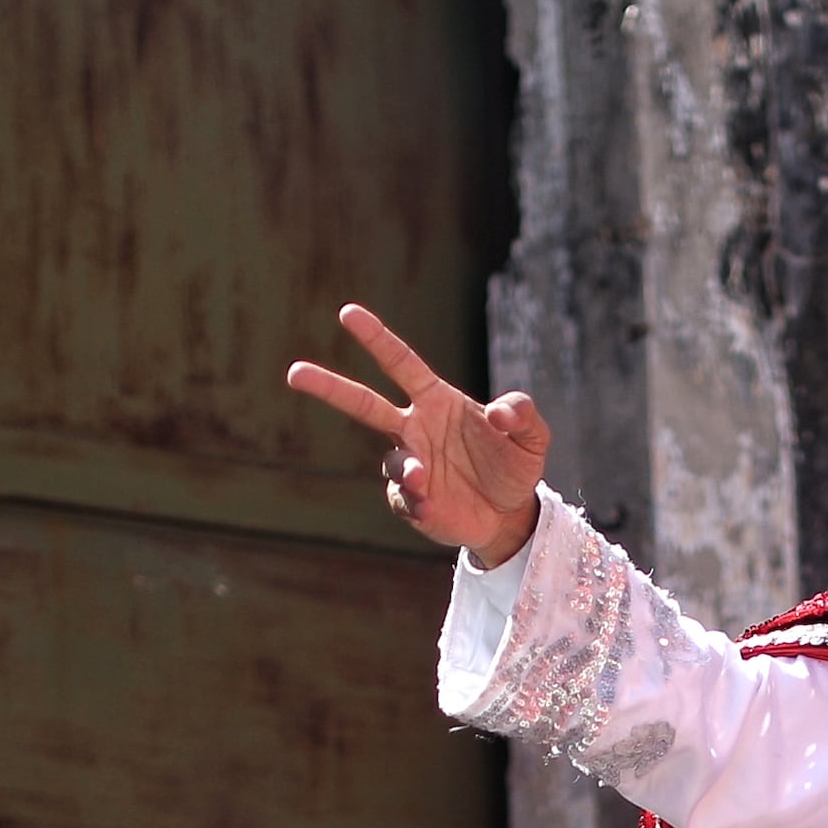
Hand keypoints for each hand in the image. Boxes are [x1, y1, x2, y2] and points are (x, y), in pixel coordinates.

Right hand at [286, 304, 549, 564]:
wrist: (511, 514)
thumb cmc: (515, 465)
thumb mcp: (533, 436)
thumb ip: (523, 414)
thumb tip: (498, 411)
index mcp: (436, 400)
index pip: (400, 363)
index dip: (375, 337)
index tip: (347, 313)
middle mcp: (414, 428)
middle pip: (363, 403)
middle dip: (329, 387)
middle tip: (295, 372)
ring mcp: (410, 464)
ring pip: (391, 460)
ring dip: (406, 468)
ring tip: (425, 480)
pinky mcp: (411, 500)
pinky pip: (403, 498)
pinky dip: (415, 502)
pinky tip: (432, 508)